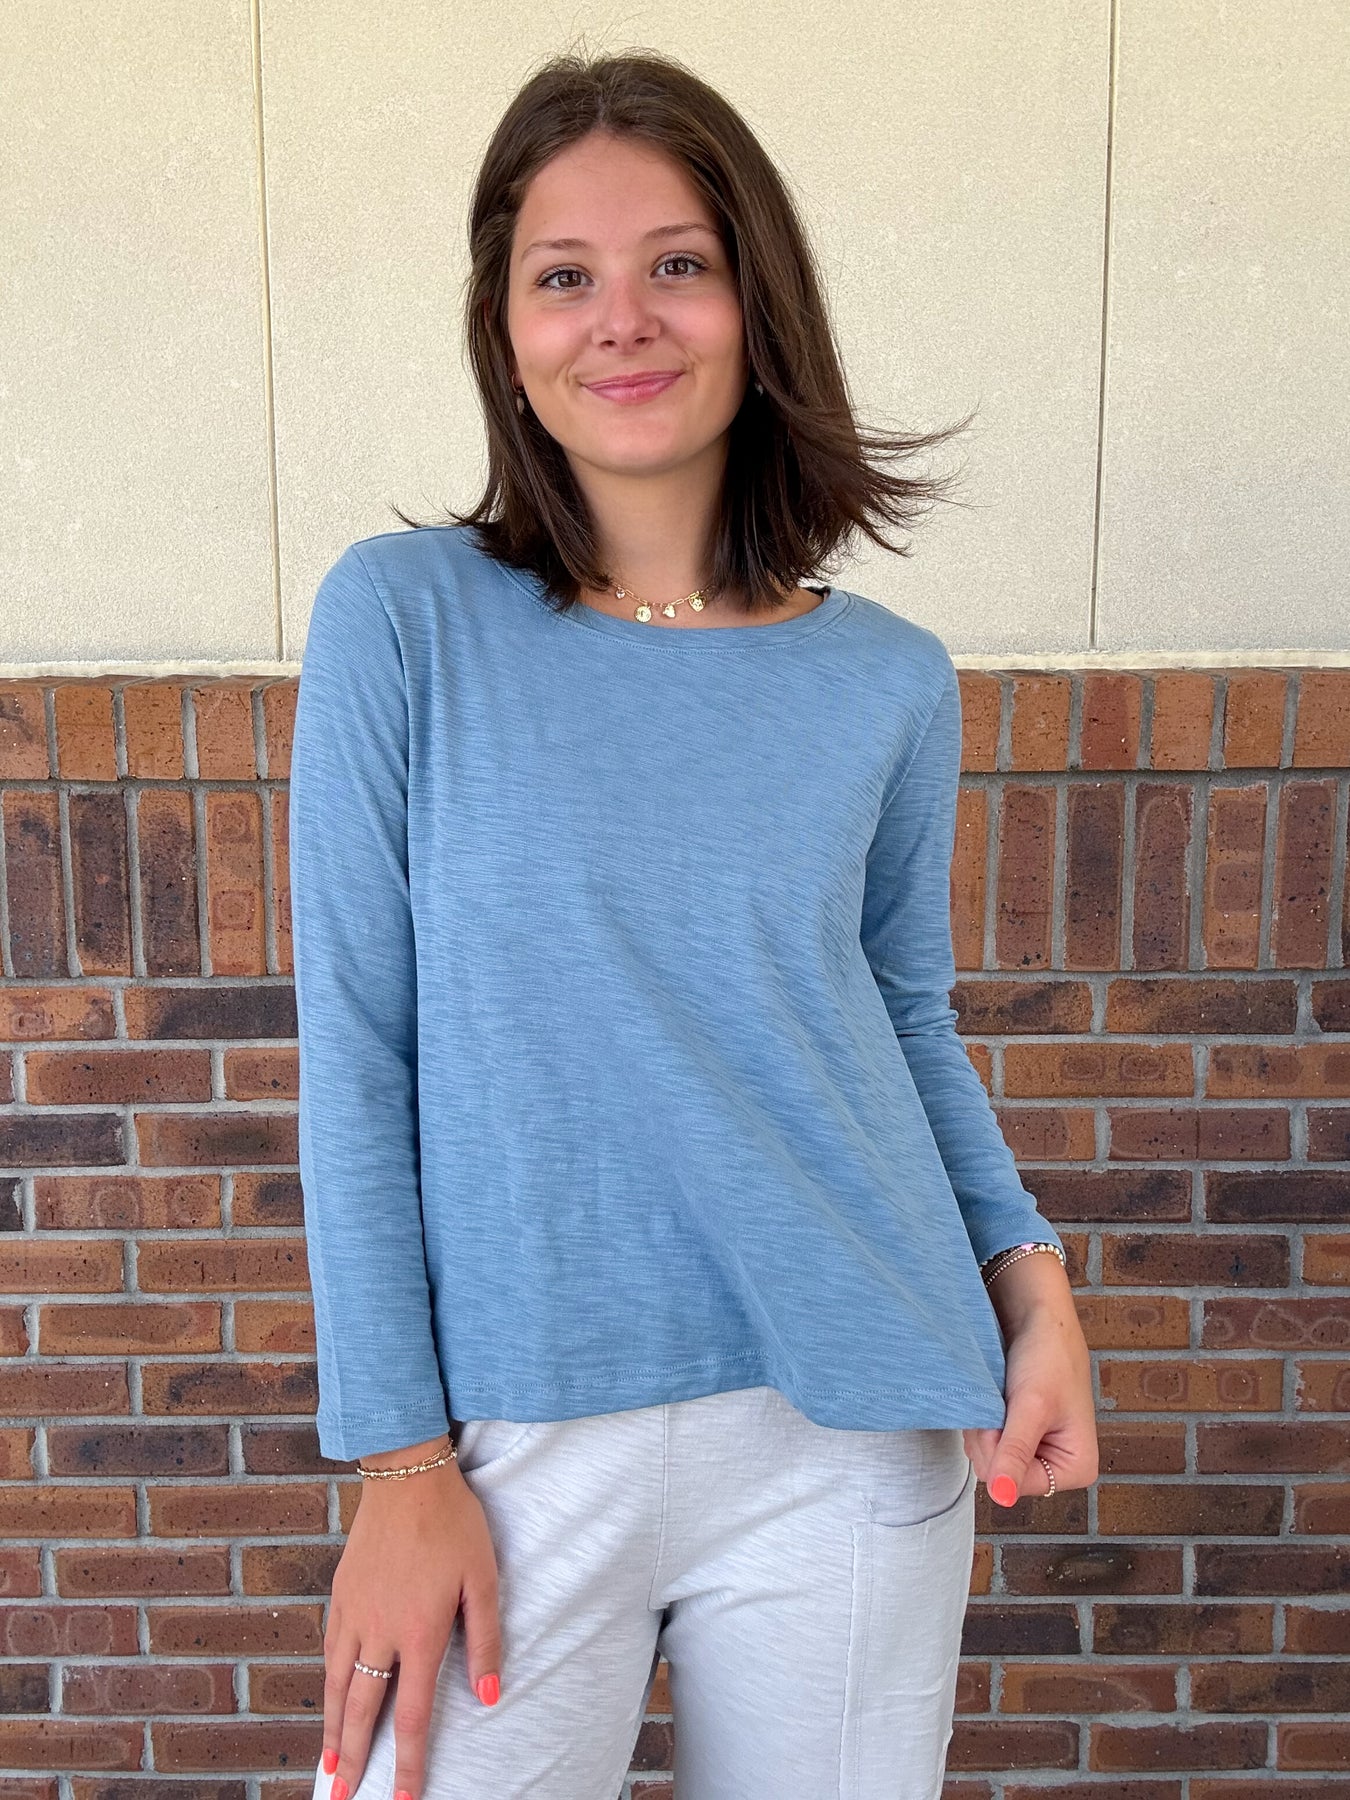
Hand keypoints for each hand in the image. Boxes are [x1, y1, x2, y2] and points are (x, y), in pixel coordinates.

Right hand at [321, 1447, 501, 1799]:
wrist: (406, 1474)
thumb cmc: (454, 1524)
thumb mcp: (482, 1579)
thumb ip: (484, 1640)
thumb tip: (488, 1697)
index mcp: (419, 1632)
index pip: (413, 1715)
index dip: (409, 1762)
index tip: (404, 1798)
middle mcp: (379, 1630)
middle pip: (363, 1710)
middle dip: (352, 1760)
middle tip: (341, 1798)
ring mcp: (354, 1612)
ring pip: (337, 1685)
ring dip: (333, 1729)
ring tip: (329, 1765)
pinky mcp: (341, 1593)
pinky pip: (330, 1651)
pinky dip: (328, 1684)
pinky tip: (332, 1697)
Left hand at [963, 1304, 1098, 1504]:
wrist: (1037, 1319)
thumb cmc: (1047, 1357)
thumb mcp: (1031, 1406)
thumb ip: (1015, 1453)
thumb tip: (1001, 1498)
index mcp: (1078, 1468)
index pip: (1016, 1485)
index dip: (999, 1451)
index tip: (1004, 1415)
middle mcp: (1060, 1467)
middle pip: (1000, 1474)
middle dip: (990, 1438)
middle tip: (1000, 1403)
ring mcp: (1039, 1452)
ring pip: (989, 1458)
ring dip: (984, 1428)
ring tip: (1000, 1398)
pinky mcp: (1021, 1437)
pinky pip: (988, 1443)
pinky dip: (983, 1421)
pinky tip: (993, 1401)